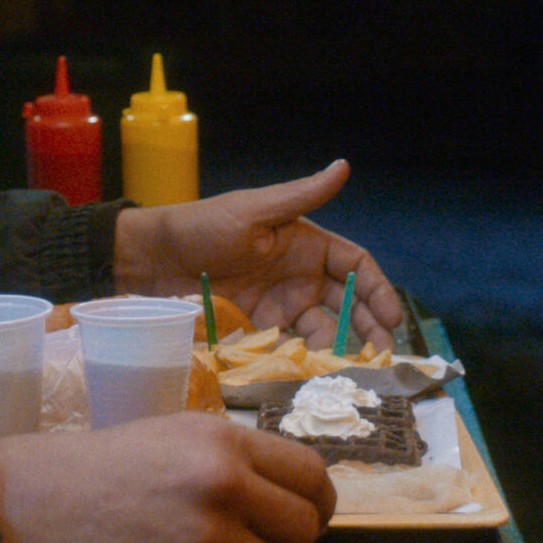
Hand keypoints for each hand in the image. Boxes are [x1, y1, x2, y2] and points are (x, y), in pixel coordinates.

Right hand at [0, 413, 335, 542]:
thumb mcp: (171, 437)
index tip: (300, 518)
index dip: (313, 504)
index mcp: (222, 440)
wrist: (22, 512)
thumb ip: (233, 460)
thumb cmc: (93, 472)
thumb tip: (292, 494)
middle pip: (305, 528)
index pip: (312, 476)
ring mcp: (204, 541)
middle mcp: (222, 485)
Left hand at [114, 160, 404, 348]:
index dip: (376, 291)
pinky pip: (289, 349)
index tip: (391, 318)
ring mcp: (279, 307)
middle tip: (383, 356)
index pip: (354, 266)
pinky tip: (316, 376)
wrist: (151, 262)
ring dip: (341, 350)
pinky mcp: (257, 332)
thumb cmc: (202, 227)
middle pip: (346, 305)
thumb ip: (302, 196)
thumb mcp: (254, 210)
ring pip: (323, 331)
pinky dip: (306, 362)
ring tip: (353, 371)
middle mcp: (299, 277)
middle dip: (368, 329)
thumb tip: (344, 166)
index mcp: (305, 244)